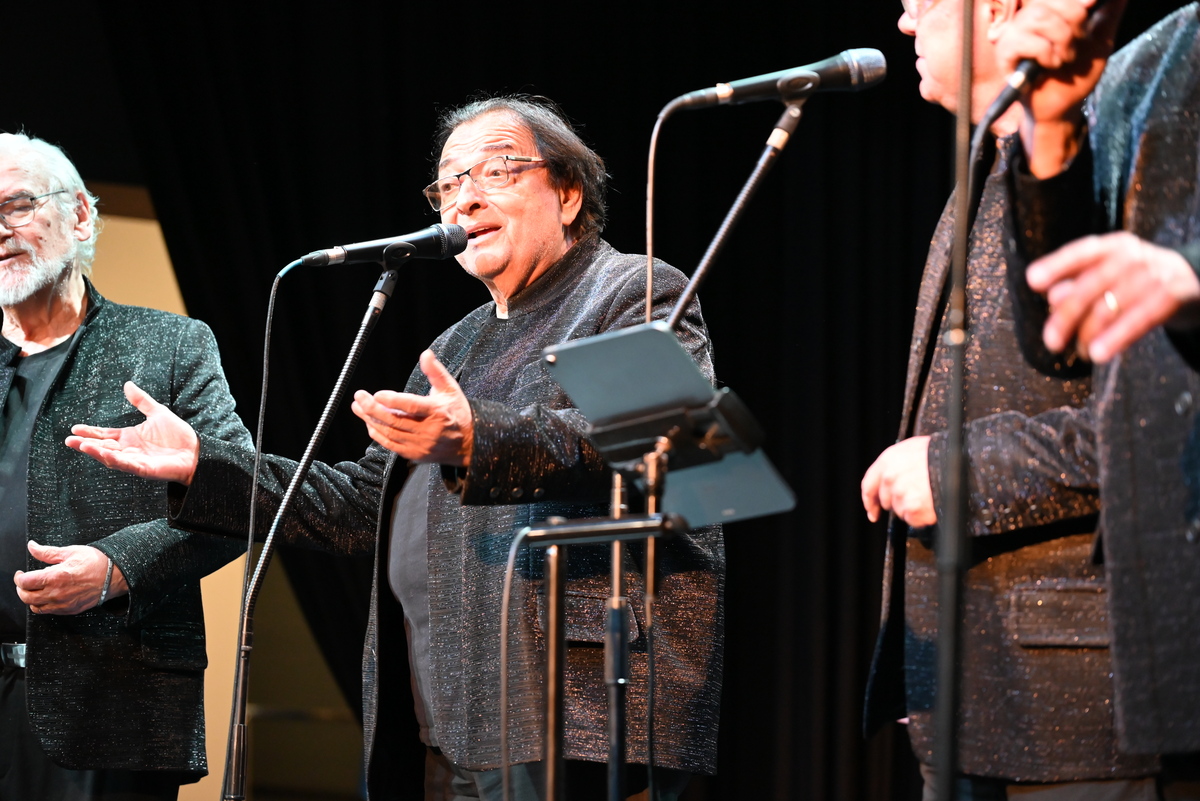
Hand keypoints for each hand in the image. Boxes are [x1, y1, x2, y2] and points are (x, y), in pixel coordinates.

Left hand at [15, 541, 127, 614]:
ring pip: (35, 607)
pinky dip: (43, 605)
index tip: (21, 574)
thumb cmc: (96, 562)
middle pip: (26, 597)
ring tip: (36, 590)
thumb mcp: (70, 552)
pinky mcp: (69, 609)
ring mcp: (63, 604)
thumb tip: (32, 547)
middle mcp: (57, 593)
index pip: (25, 582)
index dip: (19, 577)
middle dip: (21, 589)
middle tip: (25, 582)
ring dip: (31, 599)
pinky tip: (48, 596)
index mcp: (55, 577)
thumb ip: (47, 552)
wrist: (114, 575)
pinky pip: (48, 611)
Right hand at [65, 381, 199, 484]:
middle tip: (69, 440)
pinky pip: (127, 465)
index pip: (105, 434)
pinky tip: (104, 454)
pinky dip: (115, 460)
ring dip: (96, 452)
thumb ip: (142, 401)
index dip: (90, 432)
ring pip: (111, 457)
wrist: (196, 451)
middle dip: (85, 444)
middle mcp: (129, 450)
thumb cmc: (178, 435)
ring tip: (81, 445)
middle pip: (103, 447)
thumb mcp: (158, 413)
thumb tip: (127, 384)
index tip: (75, 428)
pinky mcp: (145, 469)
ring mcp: (136, 460)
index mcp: (130, 437)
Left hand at [351, 350, 473, 465]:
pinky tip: (369, 423)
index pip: (412, 406)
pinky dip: (378, 434)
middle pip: (395, 421)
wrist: (467, 443)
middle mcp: (429, 430)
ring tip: (358, 407)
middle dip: (373, 409)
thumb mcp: (450, 389)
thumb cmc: (456, 412)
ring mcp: (421, 444)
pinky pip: (391, 445)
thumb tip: (425, 354)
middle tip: (359, 397)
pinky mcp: (415, 454)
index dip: (393, 400)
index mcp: (438, 412)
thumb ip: (435, 371)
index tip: (377, 393)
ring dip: (370, 420)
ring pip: (390, 433)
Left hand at [861, 436, 936, 526]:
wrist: (962, 463)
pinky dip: (921, 517)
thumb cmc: (941, 454)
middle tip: (916, 496)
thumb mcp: (913, 448)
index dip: (869, 500)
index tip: (872, 510)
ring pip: (900, 511)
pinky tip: (931, 505)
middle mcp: (890, 478)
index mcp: (887, 461)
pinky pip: (912, 520)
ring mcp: (901, 494)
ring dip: (912, 509)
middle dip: (898, 502)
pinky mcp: (913, 508)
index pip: (868, 485)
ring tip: (928, 495)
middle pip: (886, 501)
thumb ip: (896, 463)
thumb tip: (889, 478)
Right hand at [995, 0, 1126, 176]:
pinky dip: (1043, 52)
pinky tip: (1049, 65)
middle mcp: (1028, 18)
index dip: (1075, 1)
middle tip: (1077, 45)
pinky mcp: (1004, 53)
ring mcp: (1013, 34)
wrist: (1062, 106)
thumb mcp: (1100, 41)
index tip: (1091, 7)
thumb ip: (1108, 15)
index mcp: (1049, 11)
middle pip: (1047, 1)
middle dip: (1073, 21)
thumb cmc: (1076, 75)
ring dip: (1060, 38)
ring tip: (1064, 58)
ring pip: (1036, 16)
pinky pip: (1021, 40)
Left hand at [1027, 232, 1199, 361]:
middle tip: (1051, 341)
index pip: (1081, 252)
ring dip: (1089, 334)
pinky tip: (1099, 354)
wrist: (1196, 281)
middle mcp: (1132, 256)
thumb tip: (1052, 296)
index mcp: (1113, 247)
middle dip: (1066, 316)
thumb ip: (1079, 283)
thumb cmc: (1141, 281)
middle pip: (1090, 286)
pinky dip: (1116, 338)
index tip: (1032, 281)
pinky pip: (1138, 319)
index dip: (1055, 265)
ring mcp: (1154, 274)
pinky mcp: (1172, 295)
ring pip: (1110, 306)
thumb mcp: (1111, 276)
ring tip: (1081, 353)